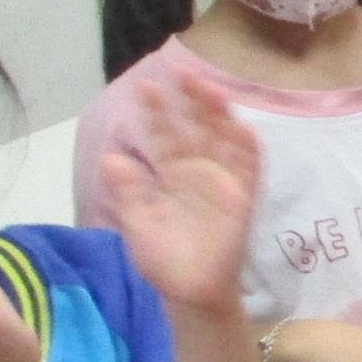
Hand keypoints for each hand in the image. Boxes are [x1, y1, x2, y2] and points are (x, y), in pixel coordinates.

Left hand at [97, 76, 260, 317]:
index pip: (164, 136)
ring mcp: (223, 183)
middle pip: (195, 128)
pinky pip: (249, 168)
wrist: (190, 291)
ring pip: (223, 139)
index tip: (144, 87)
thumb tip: (112, 156)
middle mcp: (198, 172)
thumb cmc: (162, 261)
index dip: (156, 113)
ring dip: (218, 114)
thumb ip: (128, 191)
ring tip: (208, 88)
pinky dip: (247, 148)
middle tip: (179, 70)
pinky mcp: (243, 198)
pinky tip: (241, 126)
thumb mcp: (136, 224)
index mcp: (170, 176)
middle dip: (188, 100)